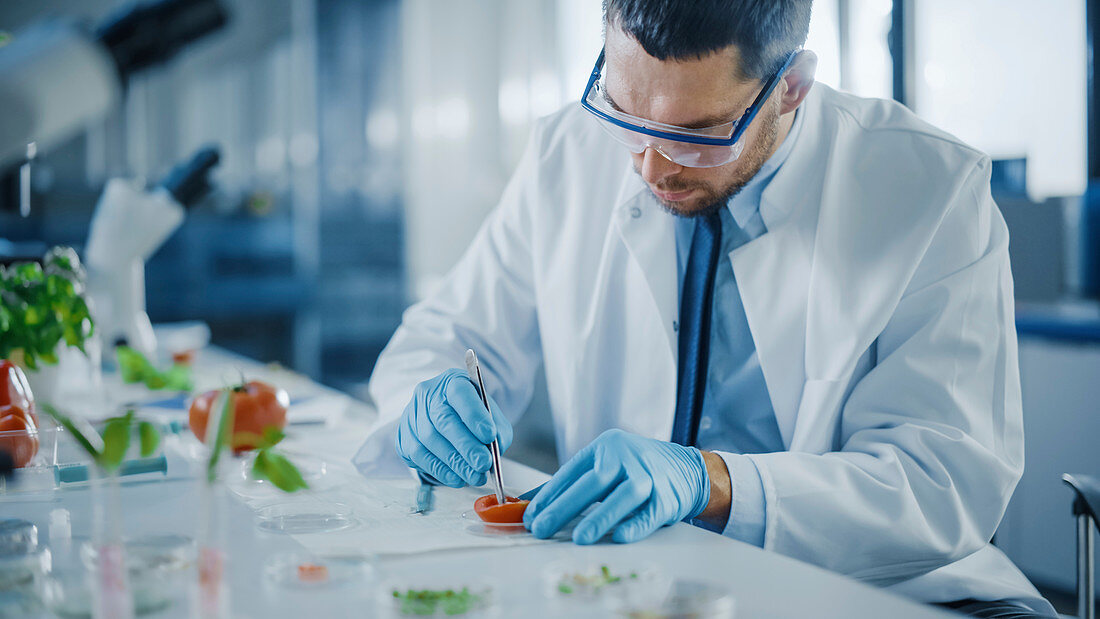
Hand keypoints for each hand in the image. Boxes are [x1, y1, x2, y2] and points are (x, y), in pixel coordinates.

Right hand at [395, 368, 511, 487]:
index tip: (489, 436)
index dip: (474, 415)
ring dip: (455, 463)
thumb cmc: (470, 414)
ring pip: (430, 440)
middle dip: (466, 446)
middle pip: (444, 420)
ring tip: (475, 475)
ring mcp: (412, 415)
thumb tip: (496, 448)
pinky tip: (458, 478)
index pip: (460, 393)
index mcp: (452, 382)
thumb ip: (497, 428)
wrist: (441, 416)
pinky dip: (442, 470)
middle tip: (483, 464)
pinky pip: (420, 456)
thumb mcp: (489, 413)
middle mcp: (428, 395)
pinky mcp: (404, 437)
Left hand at [524, 429, 708, 543]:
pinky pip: (649, 512)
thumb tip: (532, 504)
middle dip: (564, 506)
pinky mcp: (667, 496)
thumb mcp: (606, 466)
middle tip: (542, 528)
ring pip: (622, 496)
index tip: (531, 516)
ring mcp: (648, 475)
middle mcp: (626, 457)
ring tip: (579, 538)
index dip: (549, 495)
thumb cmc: (637, 470)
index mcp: (605, 448)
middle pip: (593, 481)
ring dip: (600, 518)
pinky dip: (635, 525)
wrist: (687, 468)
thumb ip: (573, 483)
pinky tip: (620, 537)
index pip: (571, 471)